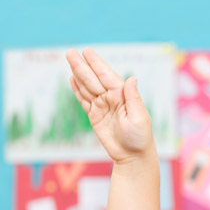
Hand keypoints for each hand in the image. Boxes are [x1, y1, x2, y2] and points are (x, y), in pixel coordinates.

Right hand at [66, 47, 152, 162]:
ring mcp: (102, 106)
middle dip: (82, 66)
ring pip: (87, 87)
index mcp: (122, 96)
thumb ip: (133, 98)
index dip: (96, 64)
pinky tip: (72, 79)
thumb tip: (132, 78)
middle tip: (70, 52)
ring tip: (69, 60)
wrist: (132, 157)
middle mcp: (112, 98)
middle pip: (93, 79)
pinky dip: (78, 90)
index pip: (107, 76)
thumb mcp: (139, 118)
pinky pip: (84, 100)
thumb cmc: (140, 138)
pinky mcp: (95, 116)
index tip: (87, 52)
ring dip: (78, 74)